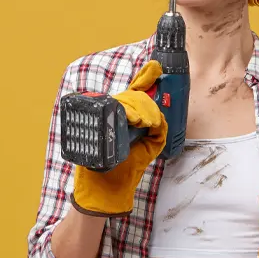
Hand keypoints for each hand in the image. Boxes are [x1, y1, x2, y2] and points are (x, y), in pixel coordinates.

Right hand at [70, 60, 167, 216]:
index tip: (154, 67)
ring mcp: (103, 117)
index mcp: (123, 118)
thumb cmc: (124, 170)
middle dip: (146, 103)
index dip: (144, 77)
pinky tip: (137, 119)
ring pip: (125, 101)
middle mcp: (113, 114)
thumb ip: (157, 134)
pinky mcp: (97, 122)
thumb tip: (161, 120)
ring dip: (140, 108)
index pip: (134, 92)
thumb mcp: (146, 149)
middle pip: (132, 96)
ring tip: (144, 122)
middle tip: (151, 120)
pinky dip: (129, 112)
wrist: (104, 190)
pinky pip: (116, 111)